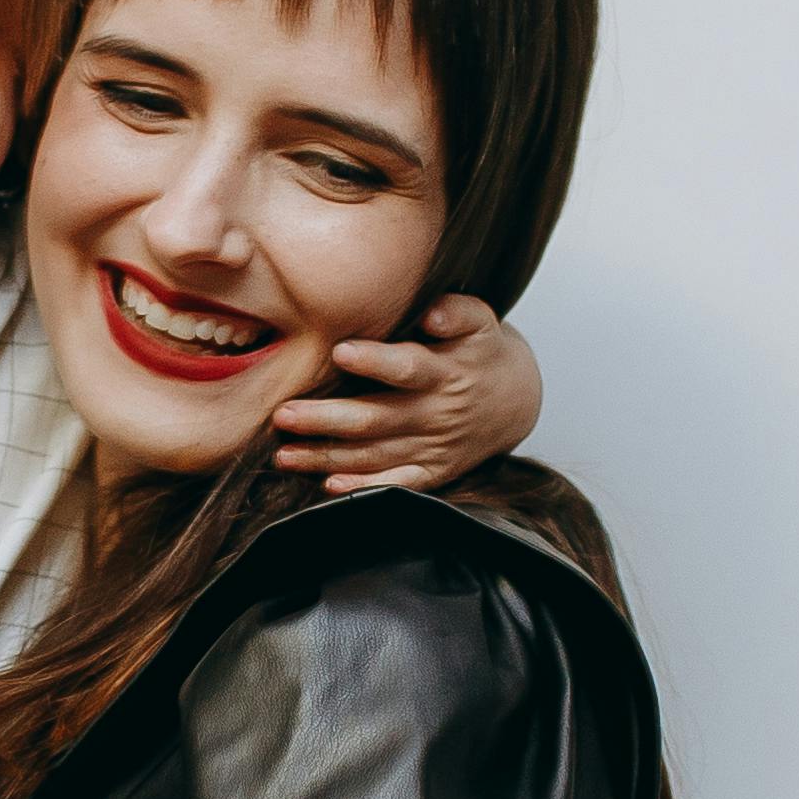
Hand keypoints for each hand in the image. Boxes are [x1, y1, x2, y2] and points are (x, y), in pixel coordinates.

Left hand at [268, 293, 542, 493]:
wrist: (515, 399)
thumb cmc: (481, 350)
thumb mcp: (480, 320)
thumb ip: (456, 311)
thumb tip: (431, 313)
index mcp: (445, 372)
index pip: (407, 368)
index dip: (375, 362)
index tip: (339, 353)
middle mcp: (436, 414)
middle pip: (378, 419)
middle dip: (327, 419)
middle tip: (283, 414)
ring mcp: (433, 447)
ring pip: (374, 455)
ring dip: (327, 456)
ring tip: (283, 454)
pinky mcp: (432, 472)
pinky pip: (395, 484)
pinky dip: (363, 487)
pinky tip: (328, 486)